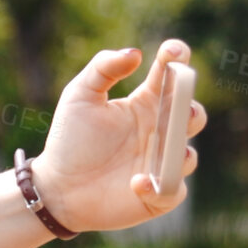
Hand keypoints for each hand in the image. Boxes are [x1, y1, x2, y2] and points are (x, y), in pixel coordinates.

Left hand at [30, 39, 207, 232]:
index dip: (179, 59)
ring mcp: (161, 164)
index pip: (172, 77)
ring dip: (180, 151)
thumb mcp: (79, 95)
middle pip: (190, 115)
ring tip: (163, 146)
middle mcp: (160, 132)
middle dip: (191, 109)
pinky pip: (171, 191)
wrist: (56, 187)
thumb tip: (135, 54)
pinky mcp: (157, 195)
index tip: (174, 52)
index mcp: (146, 104)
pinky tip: (136, 182)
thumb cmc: (70, 139)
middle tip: (180, 108)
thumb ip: (103, 67)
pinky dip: (159, 188)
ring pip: (187, 155)